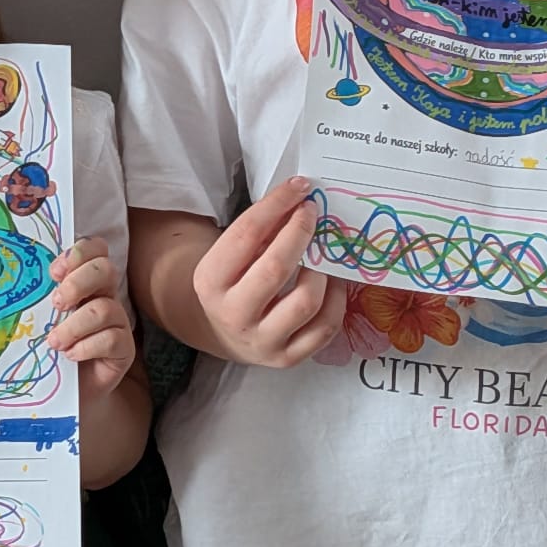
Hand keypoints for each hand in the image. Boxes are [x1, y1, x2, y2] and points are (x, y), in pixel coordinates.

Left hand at [46, 236, 133, 397]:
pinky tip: (71, 355)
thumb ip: (38, 297)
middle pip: (105, 270)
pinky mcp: (124, 349)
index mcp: (85, 281)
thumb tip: (12, 282)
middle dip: (78, 283)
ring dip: (74, 325)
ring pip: (105, 309)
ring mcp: (118, 322)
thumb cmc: (50, 348)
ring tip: (54, 342)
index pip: (95, 249)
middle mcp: (105, 296)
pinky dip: (87, 346)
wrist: (64, 389)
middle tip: (57, 303)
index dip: (79, 253)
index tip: (54, 272)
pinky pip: (112, 339)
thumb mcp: (40, 318)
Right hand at [189, 176, 347, 366]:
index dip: (276, 206)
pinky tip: (332, 281)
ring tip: (324, 252)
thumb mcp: (229, 256)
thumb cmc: (232, 281)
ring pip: (305, 301)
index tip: (299, 187)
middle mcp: (232, 314)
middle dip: (300, 232)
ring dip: (321, 269)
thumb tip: (300, 198)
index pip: (245, 236)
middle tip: (313, 212)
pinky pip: (325, 328)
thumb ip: (259, 231)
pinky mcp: (287, 358)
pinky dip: (336, 300)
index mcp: (210, 282)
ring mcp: (262, 341)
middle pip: (276, 268)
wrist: (224, 332)